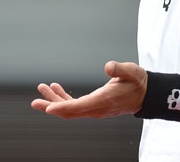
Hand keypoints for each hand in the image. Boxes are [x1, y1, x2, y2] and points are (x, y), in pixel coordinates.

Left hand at [30, 61, 147, 118]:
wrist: (145, 95)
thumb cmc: (137, 82)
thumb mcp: (132, 72)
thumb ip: (120, 69)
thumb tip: (108, 67)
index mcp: (104, 100)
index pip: (79, 106)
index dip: (62, 107)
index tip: (48, 107)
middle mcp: (97, 108)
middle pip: (70, 112)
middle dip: (51, 107)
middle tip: (35, 101)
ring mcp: (95, 109)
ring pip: (70, 110)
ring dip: (54, 101)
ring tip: (43, 88)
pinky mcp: (94, 106)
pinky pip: (75, 106)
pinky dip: (63, 99)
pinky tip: (56, 88)